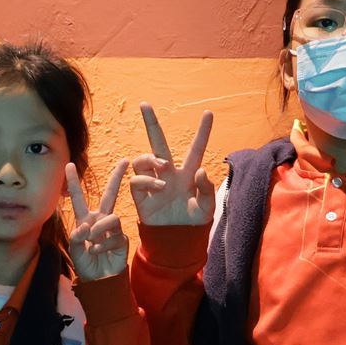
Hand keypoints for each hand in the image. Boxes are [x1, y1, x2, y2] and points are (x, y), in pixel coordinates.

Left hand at [64, 160, 128, 280]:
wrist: (99, 280)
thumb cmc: (85, 263)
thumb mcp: (75, 249)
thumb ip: (77, 236)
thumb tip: (86, 226)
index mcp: (85, 219)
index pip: (79, 197)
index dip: (72, 182)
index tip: (68, 164)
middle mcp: (100, 220)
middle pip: (110, 194)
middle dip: (117, 177)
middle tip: (125, 161)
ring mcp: (112, 229)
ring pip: (110, 217)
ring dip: (99, 229)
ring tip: (91, 242)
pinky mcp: (122, 239)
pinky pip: (115, 235)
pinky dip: (104, 244)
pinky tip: (98, 252)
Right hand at [129, 103, 215, 225]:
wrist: (175, 240)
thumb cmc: (193, 223)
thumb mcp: (207, 209)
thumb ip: (207, 190)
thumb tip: (201, 170)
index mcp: (188, 174)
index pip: (196, 149)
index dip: (203, 132)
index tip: (209, 112)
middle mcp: (168, 173)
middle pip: (158, 143)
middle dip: (150, 123)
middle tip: (144, 104)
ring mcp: (153, 182)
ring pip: (143, 158)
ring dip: (151, 160)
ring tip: (163, 169)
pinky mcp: (140, 194)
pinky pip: (136, 178)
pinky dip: (146, 179)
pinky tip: (159, 187)